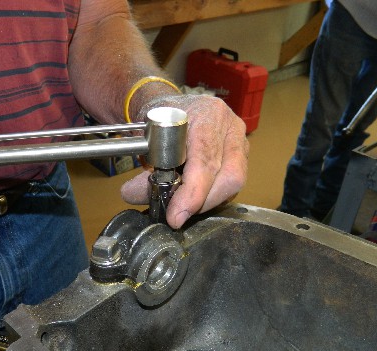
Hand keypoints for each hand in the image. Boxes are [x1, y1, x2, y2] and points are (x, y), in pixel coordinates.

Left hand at [120, 94, 248, 228]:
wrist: (170, 109)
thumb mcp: (146, 142)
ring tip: (183, 206)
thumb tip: (134, 196)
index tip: (175, 214)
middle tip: (176, 216)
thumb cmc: (159, 121)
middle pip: (228, 176)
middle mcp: (230, 126)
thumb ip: (143, 172)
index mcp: (207, 114)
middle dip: (201, 202)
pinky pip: (233, 186)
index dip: (192, 192)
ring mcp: (240, 141)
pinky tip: (195, 199)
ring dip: (207, 202)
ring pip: (234, 183)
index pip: (206, 158)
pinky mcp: (242, 156)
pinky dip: (213, 198)